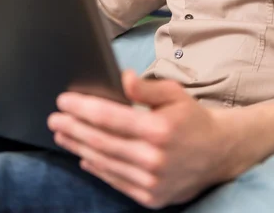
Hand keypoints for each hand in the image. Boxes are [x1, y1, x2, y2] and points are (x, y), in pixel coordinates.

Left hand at [48, 71, 234, 208]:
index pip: (110, 117)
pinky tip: (83, 155)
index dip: (83, 108)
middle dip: (73, 128)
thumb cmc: (192, 118)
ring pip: (105, 162)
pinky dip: (96, 168)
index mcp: (159, 128)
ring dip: (78, 147)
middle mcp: (154, 157)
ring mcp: (151, 180)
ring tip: (63, 135)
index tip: (64, 101)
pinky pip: (116, 181)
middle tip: (54, 119)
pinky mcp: (151, 196)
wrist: (218, 152)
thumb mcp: (174, 94)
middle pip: (101, 141)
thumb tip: (122, 77)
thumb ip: (146, 87)